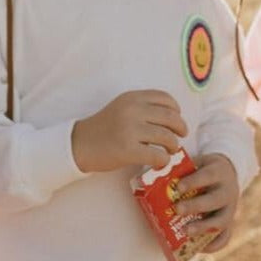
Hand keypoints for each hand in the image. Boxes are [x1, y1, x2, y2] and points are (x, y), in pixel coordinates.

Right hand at [71, 90, 187, 172]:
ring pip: (166, 136)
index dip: (176, 109)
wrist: (79, 144)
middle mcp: (133, 110)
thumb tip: (173, 116)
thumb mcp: (123, 107)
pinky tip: (160, 162)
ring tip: (172, 150)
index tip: (177, 118)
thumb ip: (144, 107)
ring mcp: (130, 130)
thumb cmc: (104, 127)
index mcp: (133, 98)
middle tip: (182, 135)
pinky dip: (163, 160)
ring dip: (174, 145)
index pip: (165, 98)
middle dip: (181, 127)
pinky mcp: (127, 150)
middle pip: (170, 117)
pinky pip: (156, 155)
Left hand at [174, 153, 239, 252]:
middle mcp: (229, 190)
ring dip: (203, 227)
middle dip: (196, 205)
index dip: (194, 181)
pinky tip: (199, 248)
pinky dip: (214, 245)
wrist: (227, 174)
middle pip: (216, 199)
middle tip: (177, 209)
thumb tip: (153, 173)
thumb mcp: (197, 163)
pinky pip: (225, 237)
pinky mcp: (229, 223)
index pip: (208, 175)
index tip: (177, 187)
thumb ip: (181, 169)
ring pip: (222, 220)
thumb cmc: (203, 170)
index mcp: (219, 171)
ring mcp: (231, 208)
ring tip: (186, 231)